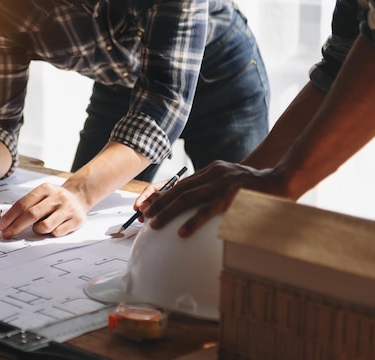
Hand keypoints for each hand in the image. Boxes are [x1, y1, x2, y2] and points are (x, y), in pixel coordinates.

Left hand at [0, 183, 88, 238]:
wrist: (79, 198)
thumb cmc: (55, 200)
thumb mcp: (42, 196)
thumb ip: (27, 206)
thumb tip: (7, 223)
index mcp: (45, 189)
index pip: (23, 204)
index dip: (9, 217)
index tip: (1, 226)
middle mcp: (57, 196)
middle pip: (31, 214)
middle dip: (16, 226)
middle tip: (7, 234)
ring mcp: (68, 208)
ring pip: (44, 226)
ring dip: (37, 230)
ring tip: (41, 226)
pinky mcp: (77, 219)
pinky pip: (57, 233)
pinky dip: (51, 233)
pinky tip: (55, 227)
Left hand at [136, 161, 280, 236]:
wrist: (285, 179)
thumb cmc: (258, 187)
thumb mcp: (233, 181)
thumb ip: (216, 189)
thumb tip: (198, 206)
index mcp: (213, 169)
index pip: (182, 182)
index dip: (164, 195)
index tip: (150, 206)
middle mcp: (214, 173)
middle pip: (179, 189)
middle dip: (159, 203)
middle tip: (146, 216)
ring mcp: (222, 184)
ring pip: (187, 198)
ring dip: (168, 212)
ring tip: (155, 224)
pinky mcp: (231, 197)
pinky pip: (207, 211)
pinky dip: (192, 222)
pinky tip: (181, 232)